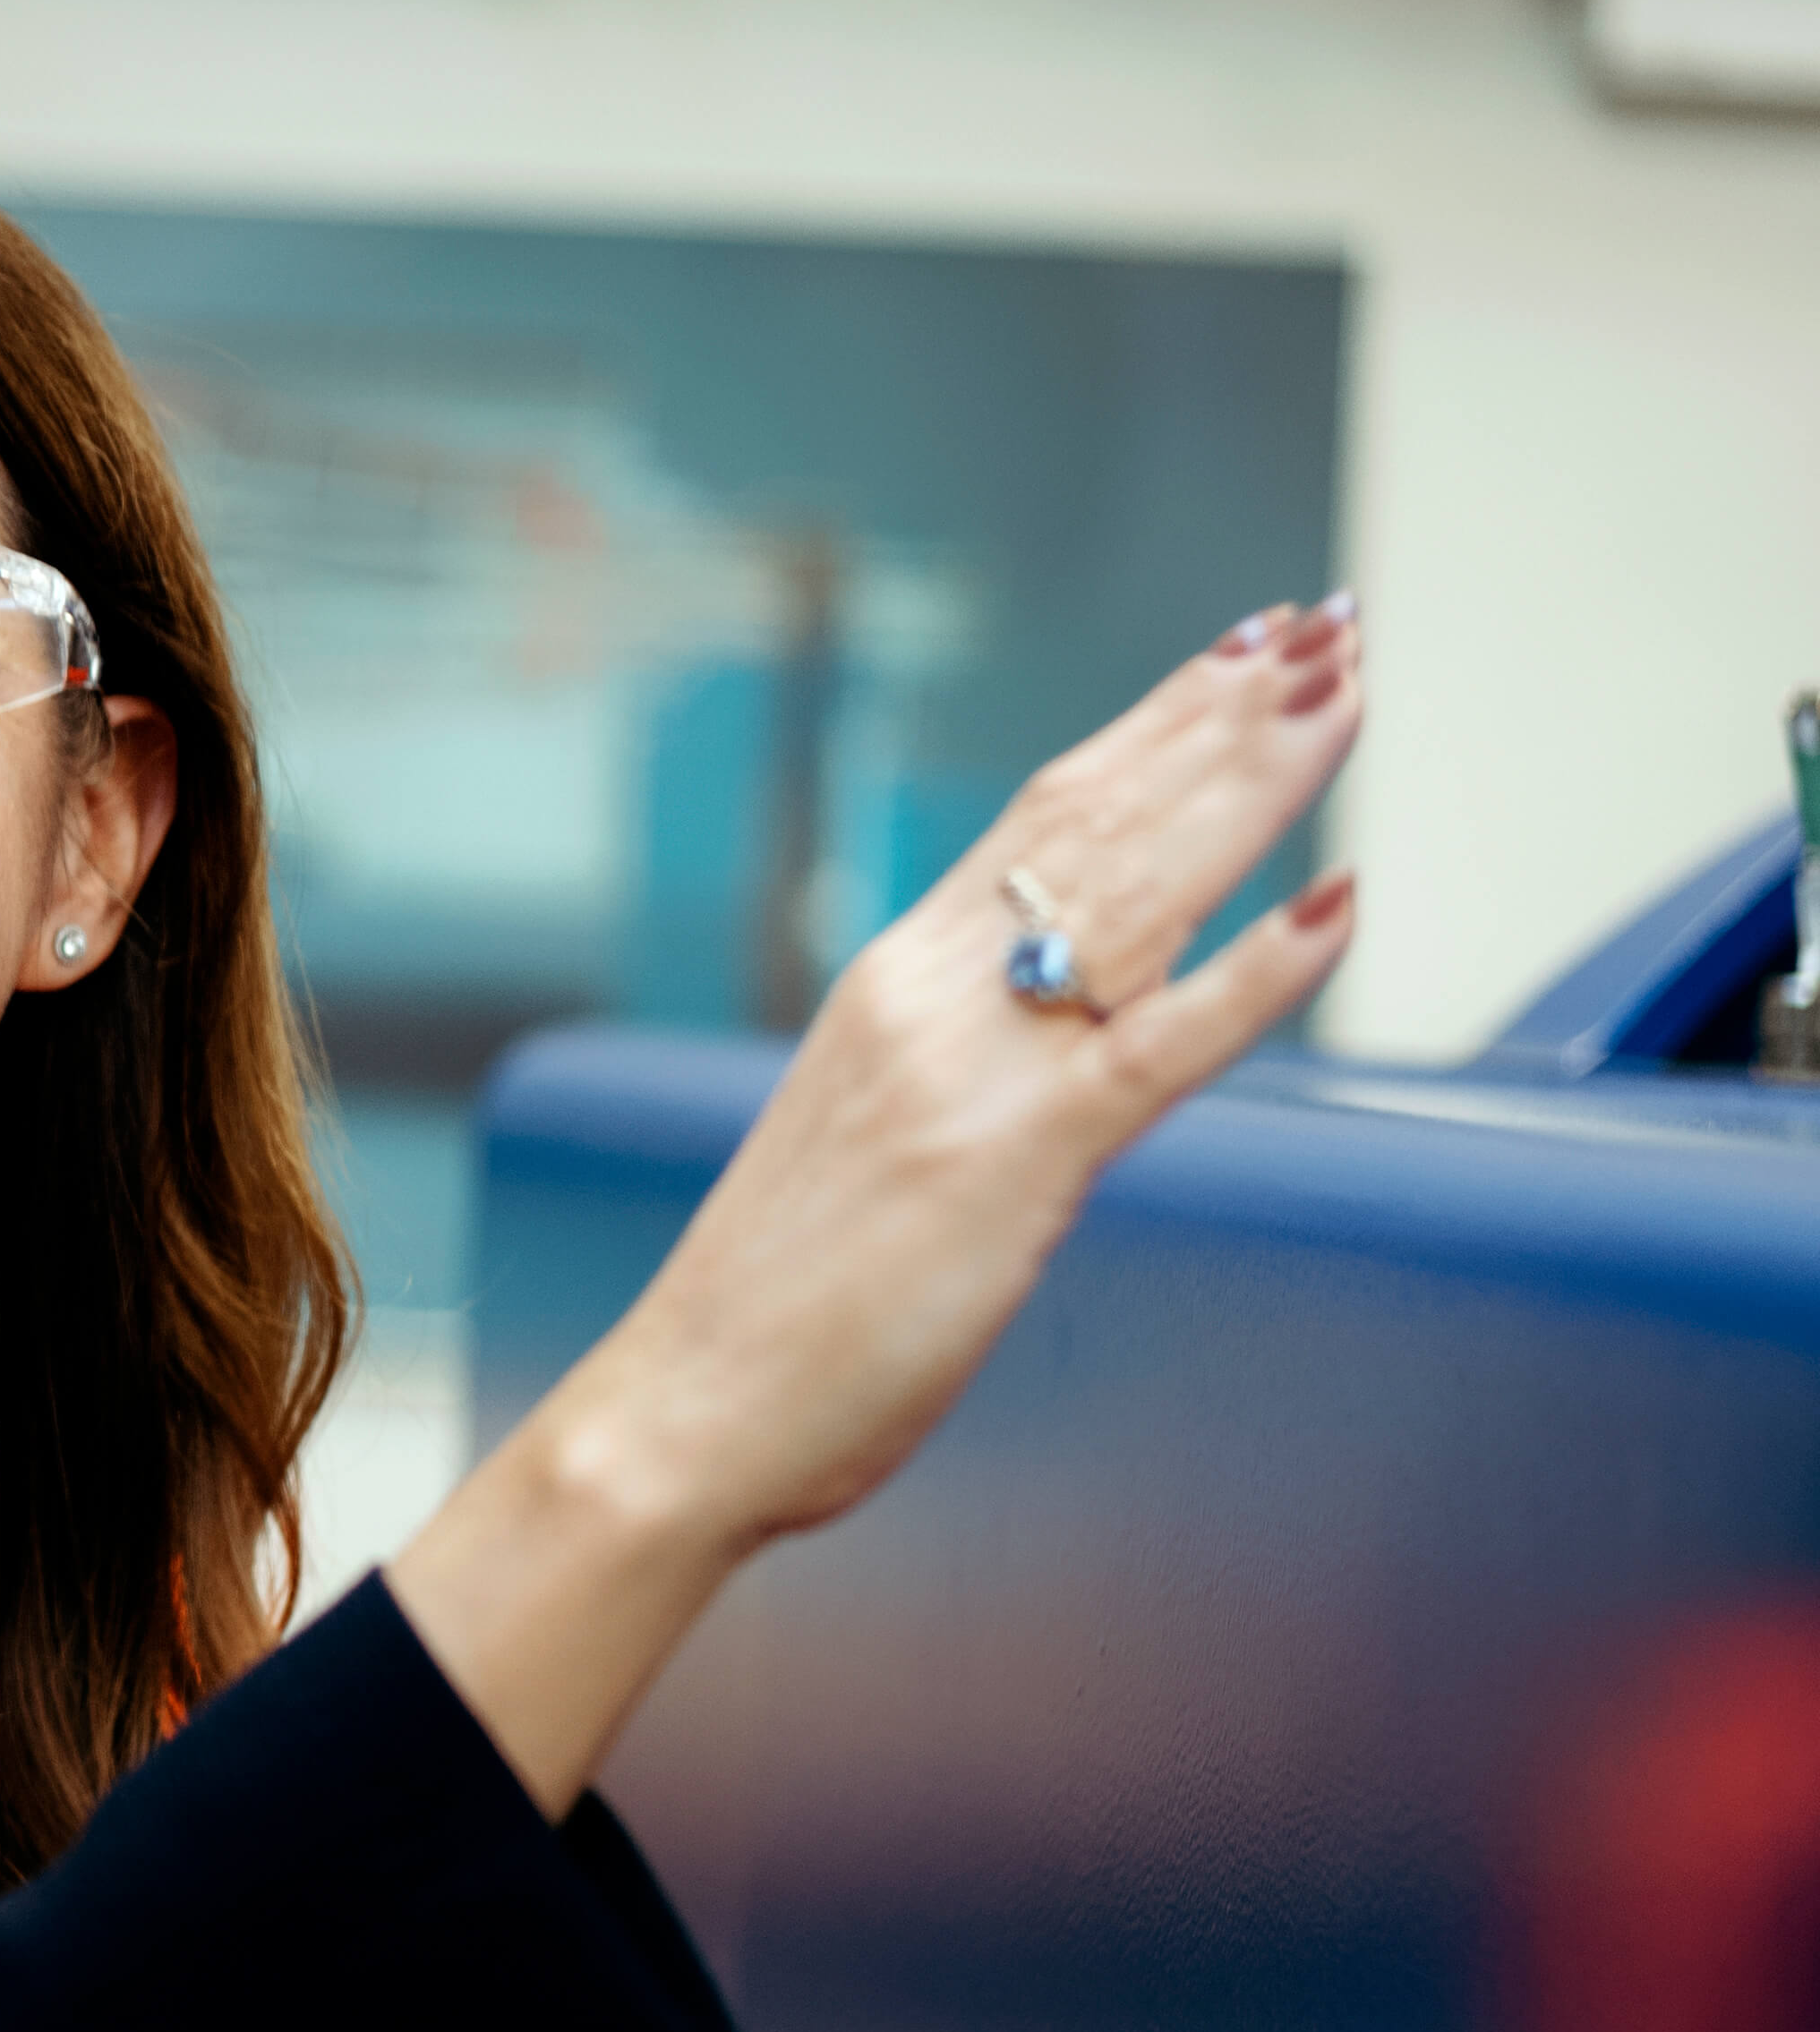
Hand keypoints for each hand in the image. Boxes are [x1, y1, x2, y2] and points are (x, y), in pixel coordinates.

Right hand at [394, 595, 1362, 1813]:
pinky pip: (1161, 1046)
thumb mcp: (866, 1137)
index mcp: (892, 983)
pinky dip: (1260, 970)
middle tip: (1325, 627)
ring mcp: (974, 1069)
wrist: (687, 1404)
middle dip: (1226, 715)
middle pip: (1101, 819)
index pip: (1042, 816)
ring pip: (1138, 891)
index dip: (1152, 725)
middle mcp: (929, 993)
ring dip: (1257, 784)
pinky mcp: (1016, 1161)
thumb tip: (1047, 1039)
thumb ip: (955, 1065)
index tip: (1235, 655)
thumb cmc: (773, 1302)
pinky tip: (1340, 904)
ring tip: (1344, 698)